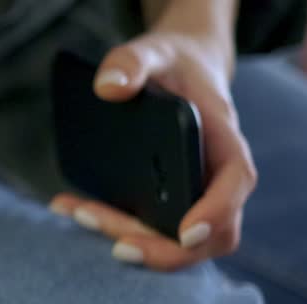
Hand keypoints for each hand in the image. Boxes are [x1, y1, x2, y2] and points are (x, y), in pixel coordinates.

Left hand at [51, 20, 255, 270]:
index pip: (235, 182)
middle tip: (117, 248)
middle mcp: (215, 178)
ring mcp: (194, 197)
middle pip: (210, 232)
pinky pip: (150, 232)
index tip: (185, 232)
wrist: (175, 71)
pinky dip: (112, 227)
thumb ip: (132, 61)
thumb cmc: (171, 63)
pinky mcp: (167, 205)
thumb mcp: (153, 51)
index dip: (216, 212)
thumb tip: (107, 89)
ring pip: (178, 242)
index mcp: (223, 141)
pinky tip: (70, 208)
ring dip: (132, 241)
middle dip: (166, 249)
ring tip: (81, 215)